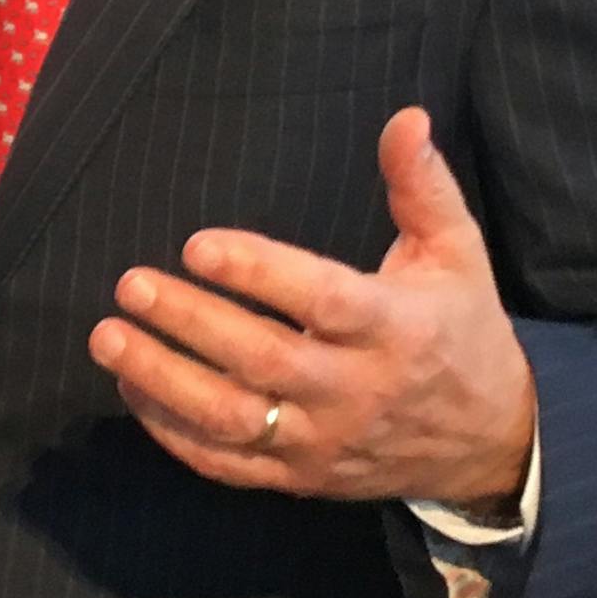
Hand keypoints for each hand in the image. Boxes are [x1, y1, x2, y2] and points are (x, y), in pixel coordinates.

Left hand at [88, 108, 536, 509]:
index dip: (258, 273)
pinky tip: (130, 388)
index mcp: (396, 329)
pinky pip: (226, 465)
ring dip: (162, 379)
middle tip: (129, 284)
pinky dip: (172, 432)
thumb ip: (422, 187)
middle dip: (190, 321)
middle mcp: (356, 391)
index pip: (321, 302)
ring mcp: (323, 442)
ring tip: (106, 337)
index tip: (196, 245)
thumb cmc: (458, 331)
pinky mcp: (299, 478)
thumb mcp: (455, 255)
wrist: (490, 444)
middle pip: (263, 360)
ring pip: (232, 418)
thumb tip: (405, 118)